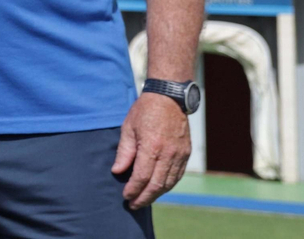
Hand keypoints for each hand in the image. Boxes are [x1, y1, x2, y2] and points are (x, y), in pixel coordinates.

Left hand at [113, 92, 190, 207]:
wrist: (169, 97)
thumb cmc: (145, 111)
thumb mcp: (128, 128)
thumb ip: (124, 152)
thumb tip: (117, 171)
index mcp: (152, 146)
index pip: (142, 177)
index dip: (134, 189)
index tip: (126, 196)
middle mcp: (168, 153)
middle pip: (157, 185)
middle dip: (144, 198)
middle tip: (134, 205)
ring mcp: (179, 154)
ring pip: (169, 183)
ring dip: (156, 194)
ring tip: (144, 199)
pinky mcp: (186, 153)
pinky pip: (177, 175)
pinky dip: (168, 185)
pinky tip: (158, 189)